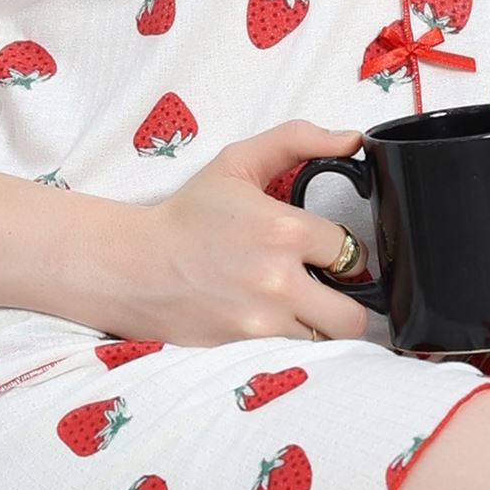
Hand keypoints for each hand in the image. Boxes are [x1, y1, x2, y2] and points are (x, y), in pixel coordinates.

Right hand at [109, 120, 374, 347]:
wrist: (134, 264)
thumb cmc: (187, 213)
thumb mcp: (238, 161)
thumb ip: (297, 140)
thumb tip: (351, 139)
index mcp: (284, 230)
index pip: (350, 248)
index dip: (340, 247)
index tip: (321, 246)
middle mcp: (279, 280)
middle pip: (354, 313)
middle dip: (347, 298)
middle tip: (325, 282)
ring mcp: (264, 321)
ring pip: (326, 338)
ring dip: (319, 320)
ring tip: (296, 299)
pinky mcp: (246, 346)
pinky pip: (294, 350)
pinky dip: (291, 335)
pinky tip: (270, 314)